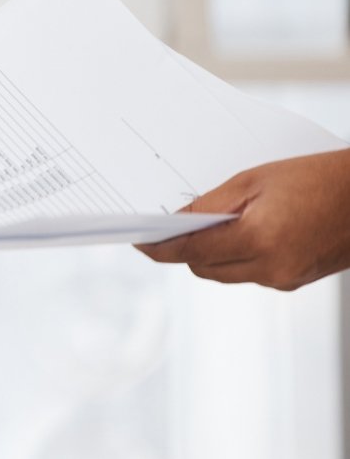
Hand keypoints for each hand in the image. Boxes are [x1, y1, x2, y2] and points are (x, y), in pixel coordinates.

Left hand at [136, 148, 349, 290]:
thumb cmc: (319, 178)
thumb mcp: (255, 180)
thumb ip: (210, 204)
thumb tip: (176, 221)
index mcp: (259, 240)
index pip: (191, 253)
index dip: (160, 249)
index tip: (139, 241)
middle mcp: (272, 269)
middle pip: (204, 268)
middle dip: (184, 249)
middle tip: (170, 225)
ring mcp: (286, 280)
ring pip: (226, 274)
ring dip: (211, 253)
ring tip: (209, 223)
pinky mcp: (296, 281)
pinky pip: (251, 273)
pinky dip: (238, 256)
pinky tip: (242, 231)